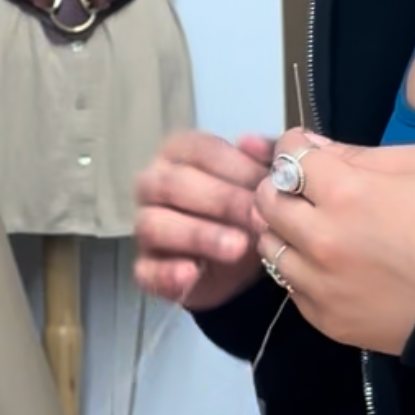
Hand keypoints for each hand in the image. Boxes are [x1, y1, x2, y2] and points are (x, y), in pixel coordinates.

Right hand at [134, 129, 276, 310]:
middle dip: (222, 201)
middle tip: (260, 218)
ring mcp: (145, 225)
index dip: (236, 166)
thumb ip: (265, 159)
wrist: (241, 264)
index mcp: (179, 153)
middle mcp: (153, 184)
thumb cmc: (246, 209)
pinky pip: (145, 269)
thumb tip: (250, 141)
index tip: (270, 184)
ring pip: (155, 224)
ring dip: (198, 234)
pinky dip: (167, 273)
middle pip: (175, 183)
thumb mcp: (263, 183)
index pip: (200, 150)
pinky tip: (191, 273)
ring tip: (238, 247)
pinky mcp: (145, 267)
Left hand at [253, 130, 414, 355]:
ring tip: (309, 227)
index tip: (300, 148)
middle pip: (266, 203)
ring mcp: (319, 284)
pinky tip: (326, 264)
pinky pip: (289, 286)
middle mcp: (321, 239)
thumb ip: (358, 153)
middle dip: (278, 187)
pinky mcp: (324, 319)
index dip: (291, 146)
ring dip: (282, 231)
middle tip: (298, 188)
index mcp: (345, 193)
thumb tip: (312, 147)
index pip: (289, 158)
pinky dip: (299, 270)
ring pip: (269, 247)